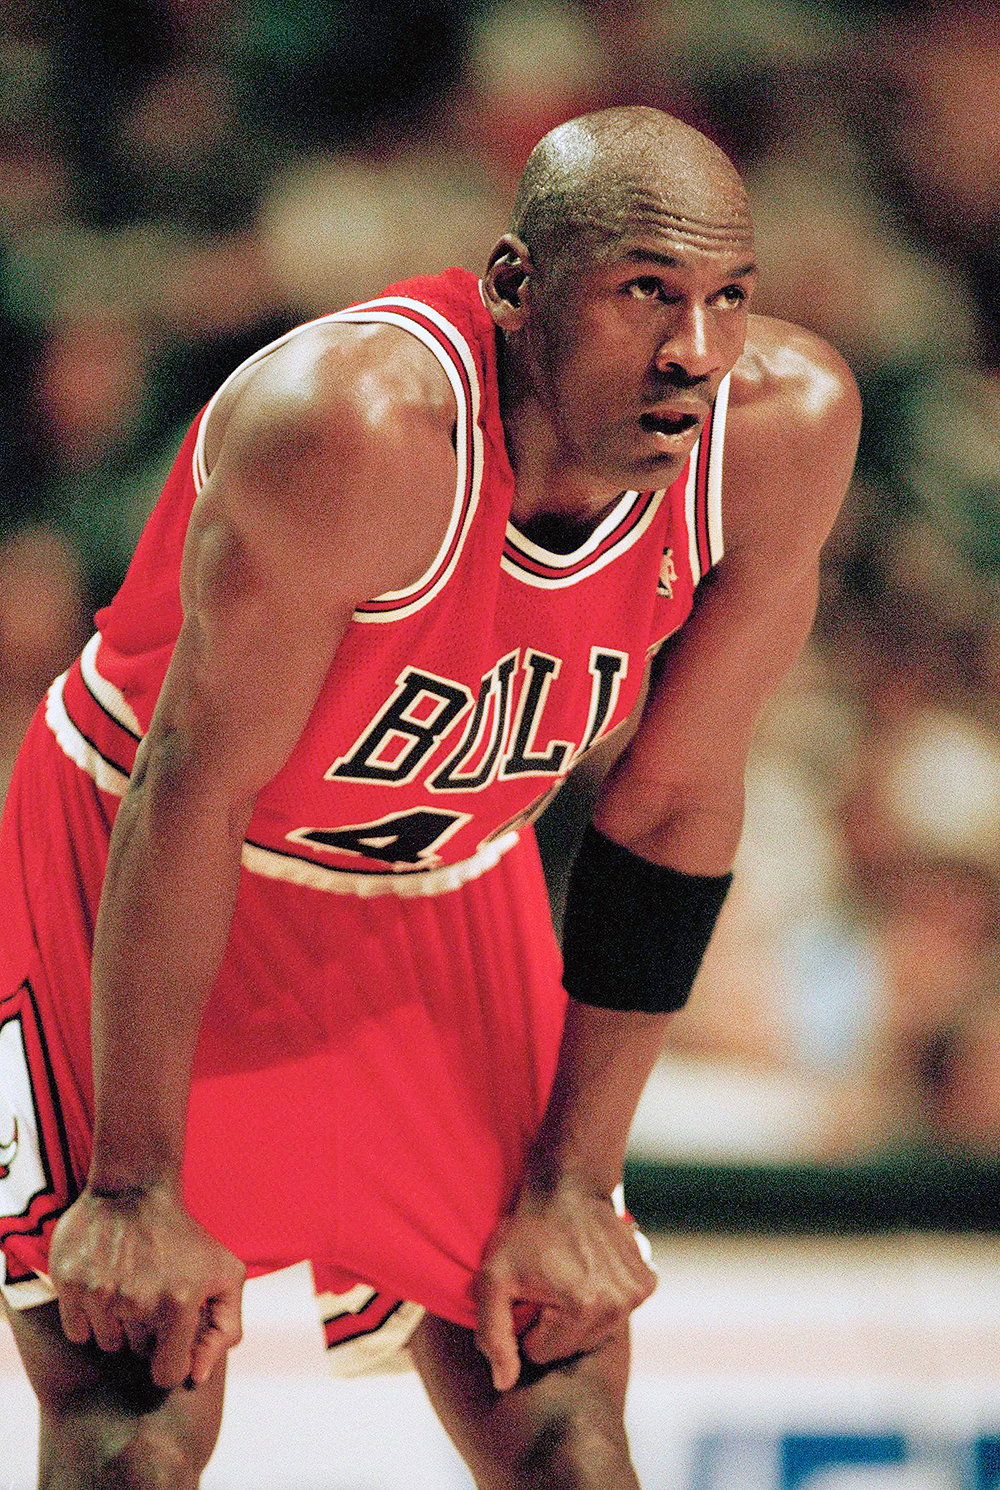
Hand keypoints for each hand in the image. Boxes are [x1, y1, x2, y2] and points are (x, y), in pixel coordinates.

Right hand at [48, 1181, 245, 1389]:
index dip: (172, 1358)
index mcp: (179, 1304)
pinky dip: (89, 1317)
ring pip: (107, 1344)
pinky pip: (77, 1332)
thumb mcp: (226, 1274)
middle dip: (147, 1332)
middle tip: (151, 1293)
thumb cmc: (184, 1236)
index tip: (171, 1335)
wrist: (136, 1189)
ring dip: (118, 1324)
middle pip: (137, 1354)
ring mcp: (100, 1293)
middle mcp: (138, 1303)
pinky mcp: (70, 1283)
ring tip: (129, 1286)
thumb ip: (226, 1328)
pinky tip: (104, 1284)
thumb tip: (199, 1376)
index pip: (168, 1374)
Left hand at [473, 1179, 655, 1391]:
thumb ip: (493, 1334)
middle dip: (553, 1324)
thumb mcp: (493, 1277)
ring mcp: (637, 1293)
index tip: (527, 1294)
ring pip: (595, 1333)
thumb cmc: (526, 1230)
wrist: (568, 1186)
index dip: (526, 1326)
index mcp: (581, 1309)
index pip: (542, 1353)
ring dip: (578, 1314)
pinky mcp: (648, 1282)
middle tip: (545, 1284)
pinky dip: (604, 1300)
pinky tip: (590, 1273)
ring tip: (566, 1277)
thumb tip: (504, 1383)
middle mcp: (617, 1306)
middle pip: (572, 1347)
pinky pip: (619, 1312)